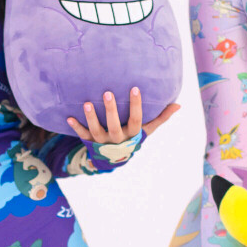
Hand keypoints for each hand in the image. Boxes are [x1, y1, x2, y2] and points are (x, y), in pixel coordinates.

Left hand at [66, 87, 180, 142]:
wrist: (115, 158)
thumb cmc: (133, 138)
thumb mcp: (148, 130)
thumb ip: (161, 117)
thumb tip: (178, 105)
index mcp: (132, 134)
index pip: (136, 120)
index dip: (136, 105)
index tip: (135, 88)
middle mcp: (117, 139)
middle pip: (114, 126)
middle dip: (110, 110)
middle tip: (107, 92)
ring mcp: (103, 141)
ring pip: (96, 130)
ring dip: (91, 118)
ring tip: (86, 103)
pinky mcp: (90, 142)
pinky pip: (82, 135)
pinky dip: (76, 127)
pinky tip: (68, 117)